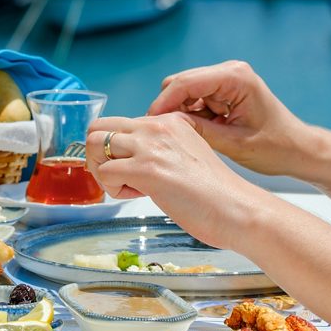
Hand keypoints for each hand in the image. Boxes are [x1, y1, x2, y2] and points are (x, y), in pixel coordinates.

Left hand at [85, 113, 269, 250]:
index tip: (134, 171)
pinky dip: (112, 189)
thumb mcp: (185, 155)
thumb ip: (159, 149)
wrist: (236, 209)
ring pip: (94, 145)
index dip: (117, 151)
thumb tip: (128, 159)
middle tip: (116, 178)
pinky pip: (104, 173)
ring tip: (126, 187)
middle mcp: (156, 126)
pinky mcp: (146, 169)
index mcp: (168, 121)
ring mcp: (150, 146)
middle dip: (97, 156)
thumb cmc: (214, 193)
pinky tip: (137, 196)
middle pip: (98, 128)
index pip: (118, 124)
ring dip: (101, 170)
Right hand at [146, 61, 313, 175]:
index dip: (163, 103)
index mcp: (236, 78)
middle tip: (164, 135)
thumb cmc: (276, 146)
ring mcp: (226, 80)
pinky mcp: (223, 91)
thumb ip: (198, 130)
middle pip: (180, 83)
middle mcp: (230, 72)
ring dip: (179, 113)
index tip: (148, 124)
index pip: (185, 83)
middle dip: (168, 108)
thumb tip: (165, 125)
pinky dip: (189, 115)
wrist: (298, 149)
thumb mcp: (234, 143)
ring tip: (186, 137)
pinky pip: (193, 99)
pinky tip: (197, 133)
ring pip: (183, 92)